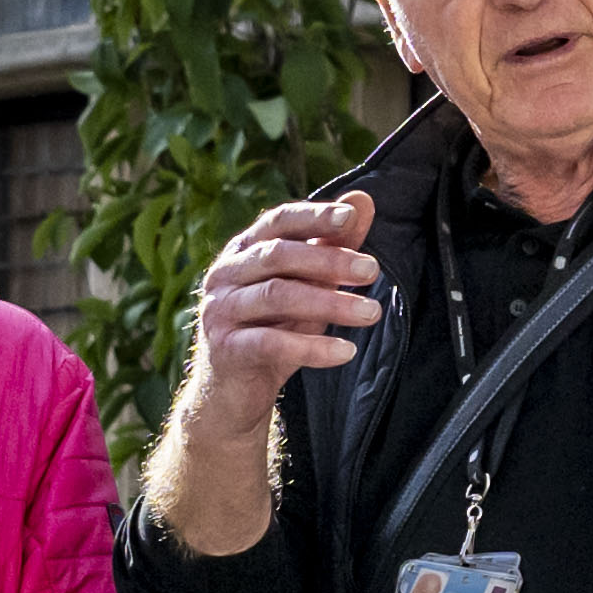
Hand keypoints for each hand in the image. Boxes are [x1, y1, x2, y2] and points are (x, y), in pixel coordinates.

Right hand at [146, 196, 384, 553]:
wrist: (234, 393)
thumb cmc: (274, 328)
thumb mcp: (308, 286)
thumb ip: (332, 245)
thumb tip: (363, 199)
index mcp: (244, 250)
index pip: (279, 221)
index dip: (313, 216)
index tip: (351, 218)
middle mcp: (225, 274)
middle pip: (279, 256)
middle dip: (329, 261)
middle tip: (372, 270)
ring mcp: (220, 311)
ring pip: (277, 296)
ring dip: (330, 304)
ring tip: (372, 313)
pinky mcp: (225, 349)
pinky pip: (271, 343)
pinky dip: (312, 348)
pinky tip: (346, 352)